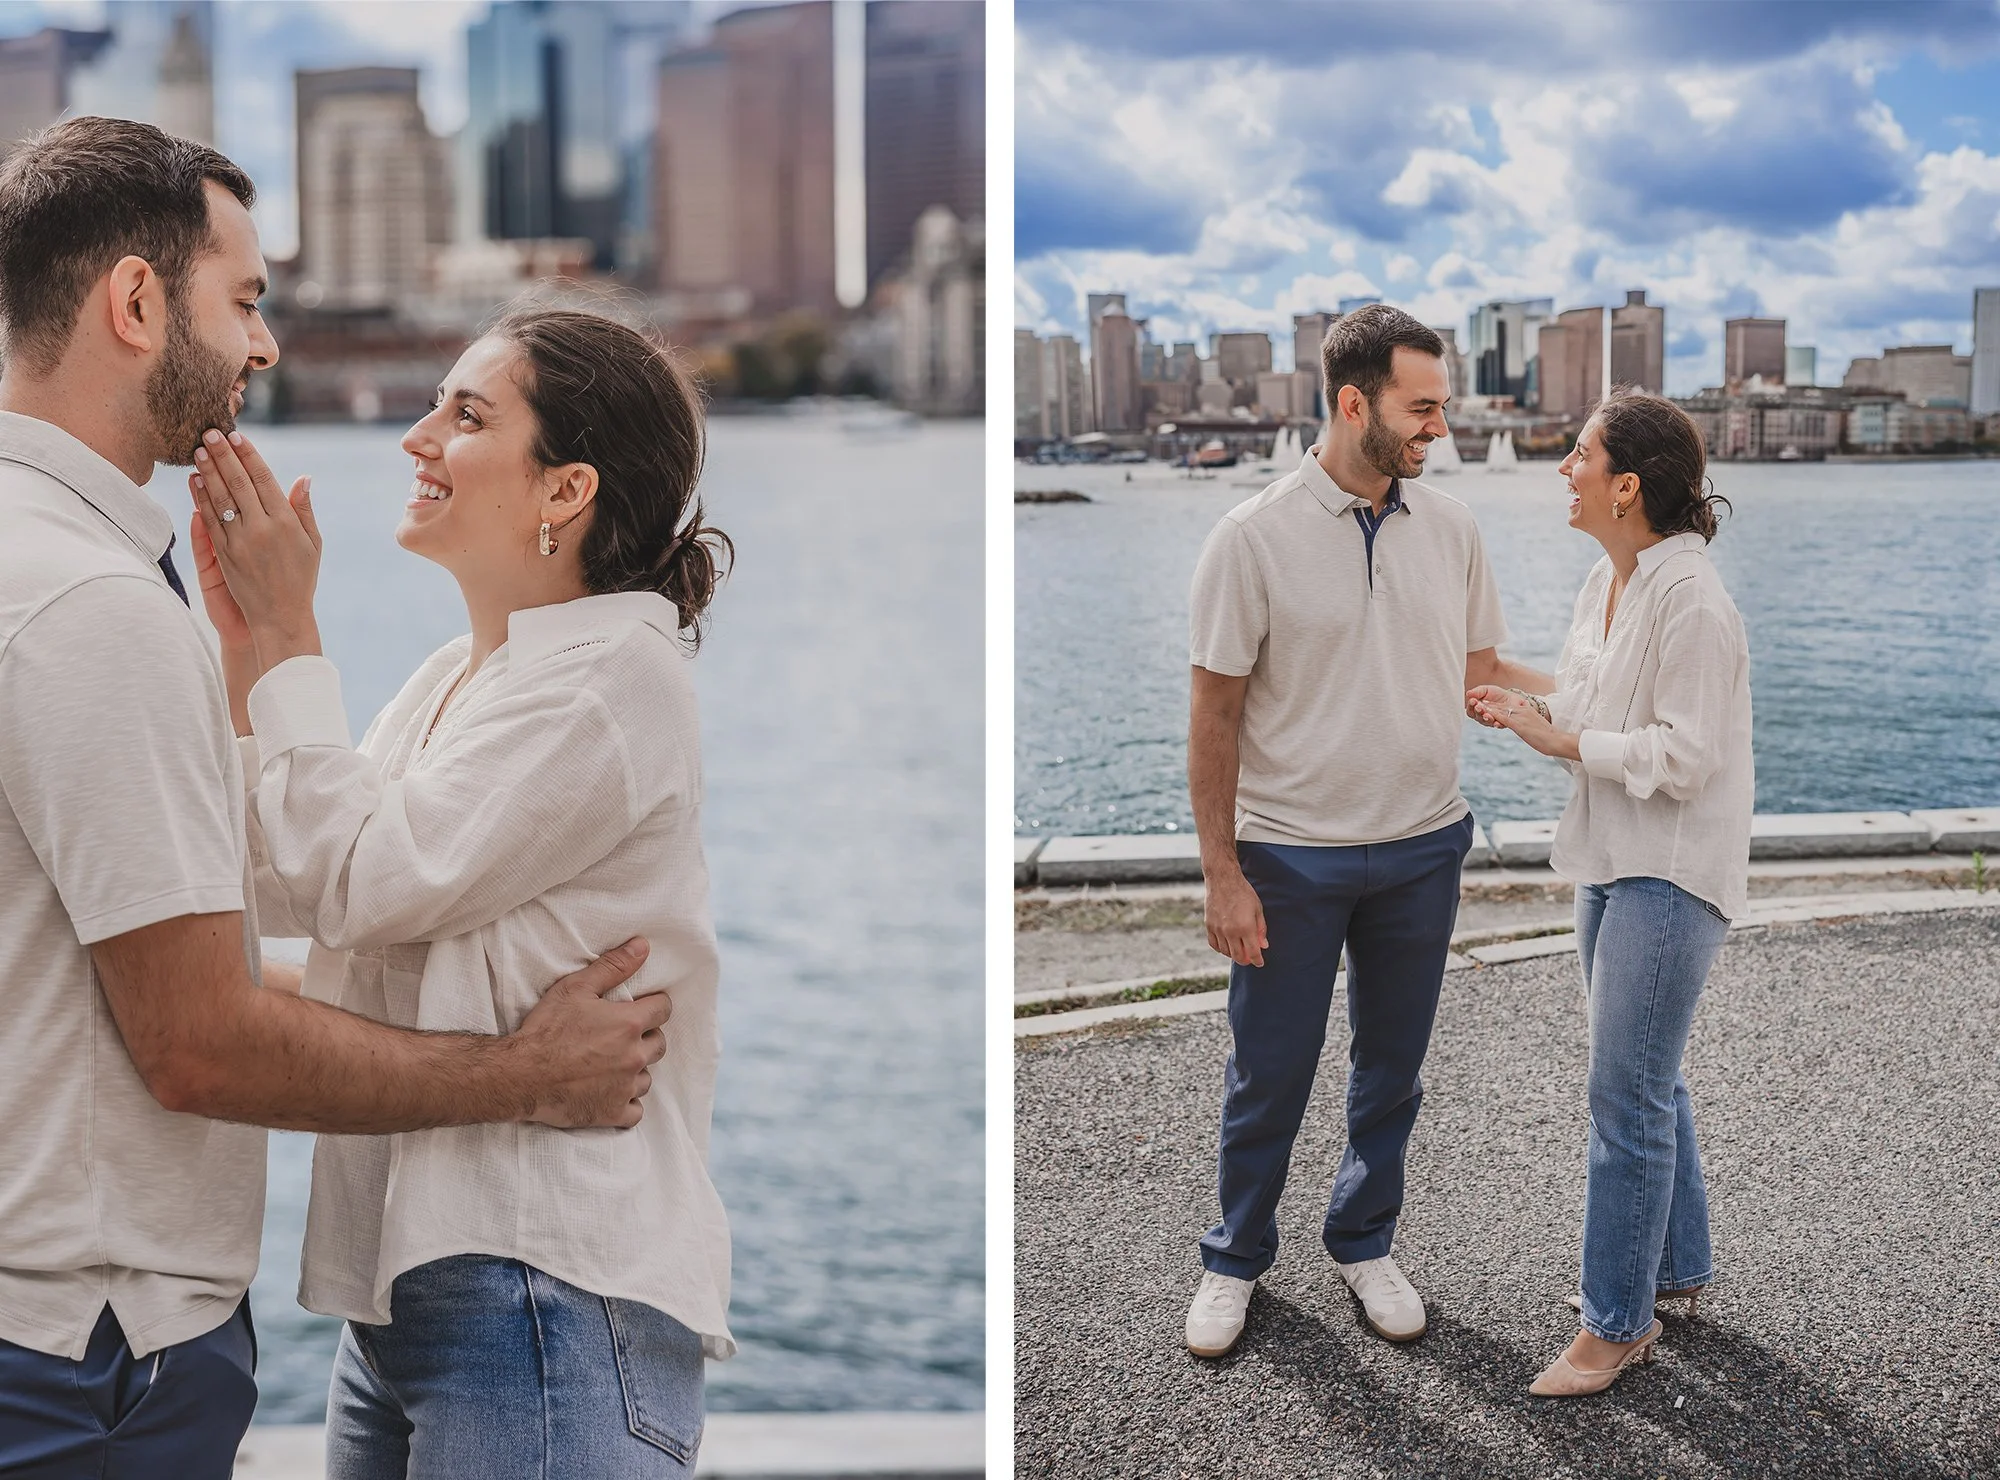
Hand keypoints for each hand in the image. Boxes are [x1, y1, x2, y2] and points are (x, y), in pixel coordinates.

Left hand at [189, 428, 322, 666]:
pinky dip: (201, 498)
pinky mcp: (223, 555)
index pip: (264, 480)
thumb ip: (304, 509)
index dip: (248, 456)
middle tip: (209, 432)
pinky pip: (209, 520)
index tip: (237, 436)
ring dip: (208, 471)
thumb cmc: (300, 578)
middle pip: (238, 483)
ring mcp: (240, 542)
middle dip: (223, 455)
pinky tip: (195, 482)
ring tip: (199, 450)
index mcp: (286, 523)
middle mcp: (262, 529)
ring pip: (220, 498)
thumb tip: (303, 478)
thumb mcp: (312, 543)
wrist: (280, 617)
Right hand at [514, 939, 670, 1128]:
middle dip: (646, 1037)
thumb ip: (613, 966)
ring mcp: (625, 1087)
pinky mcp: (613, 1113)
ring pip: (647, 1078)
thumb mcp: (576, 988)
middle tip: (621, 1036)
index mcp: (629, 1024)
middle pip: (659, 1044)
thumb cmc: (546, 1029)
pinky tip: (610, 1093)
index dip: (653, 1005)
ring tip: (611, 1064)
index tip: (641, 1007)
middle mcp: (635, 1056)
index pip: (663, 1009)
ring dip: (635, 1070)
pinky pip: (635, 1110)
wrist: (520, 1075)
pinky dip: (626, 1102)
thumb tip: (643, 946)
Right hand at [1205, 868, 1267, 967]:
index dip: (1257, 961)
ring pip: (1225, 952)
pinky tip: (1227, 945)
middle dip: (1246, 960)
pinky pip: (1214, 944)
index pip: (1253, 953)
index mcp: (1246, 927)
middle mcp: (1231, 931)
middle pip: (1238, 956)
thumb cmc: (1243, 892)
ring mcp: (1218, 929)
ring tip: (1239, 949)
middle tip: (1250, 958)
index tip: (1260, 963)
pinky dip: (1220, 948)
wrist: (1223, 879)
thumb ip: (1261, 929)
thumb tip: (1263, 946)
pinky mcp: (1209, 925)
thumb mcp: (1258, 909)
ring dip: (1233, 954)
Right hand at [1465, 684, 1511, 727]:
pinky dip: (1496, 724)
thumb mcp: (1486, 690)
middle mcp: (1482, 716)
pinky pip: (1497, 725)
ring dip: (1485, 719)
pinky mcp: (1500, 724)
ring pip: (1485, 722)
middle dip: (1477, 712)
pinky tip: (1496, 722)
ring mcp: (1491, 720)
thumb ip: (1477, 692)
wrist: (1512, 698)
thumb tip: (1468, 693)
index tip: (1473, 700)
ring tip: (1486, 715)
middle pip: (1476, 717)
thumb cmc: (1497, 694)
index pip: (1470, 710)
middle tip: (1479, 707)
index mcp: (1476, 708)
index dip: (1470, 706)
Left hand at [1469, 687, 1579, 760]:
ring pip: (1500, 710)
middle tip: (1473, 700)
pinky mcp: (1520, 725)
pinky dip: (1493, 715)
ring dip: (1486, 707)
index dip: (1493, 704)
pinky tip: (1484, 714)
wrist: (1556, 740)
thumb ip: (1526, 724)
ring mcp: (1521, 716)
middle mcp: (1522, 710)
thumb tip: (1522, 728)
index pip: (1506, 706)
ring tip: (1473, 704)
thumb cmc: (1547, 737)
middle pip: (1500, 705)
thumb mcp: (1534, 727)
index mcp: (1525, 710)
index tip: (1482, 702)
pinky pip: (1504, 718)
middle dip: (1486, 704)